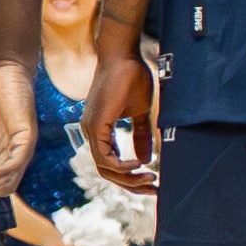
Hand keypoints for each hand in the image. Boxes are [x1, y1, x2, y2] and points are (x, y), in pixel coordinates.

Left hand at [86, 50, 161, 196]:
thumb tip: (146, 159)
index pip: (111, 163)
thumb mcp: (141, 113)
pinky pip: (104, 156)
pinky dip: (122, 165)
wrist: (123, 57)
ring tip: (150, 177)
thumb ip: (141, 135)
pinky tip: (139, 164)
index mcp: (100, 131)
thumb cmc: (132, 78)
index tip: (152, 180)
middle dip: (131, 184)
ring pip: (104, 168)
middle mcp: (92, 133)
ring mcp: (91, 130)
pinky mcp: (96, 125)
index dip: (131, 177)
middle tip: (153, 189)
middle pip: (107, 172)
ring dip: (128, 178)